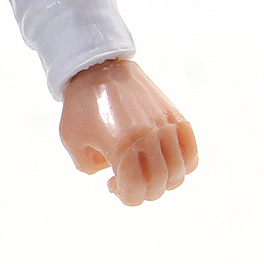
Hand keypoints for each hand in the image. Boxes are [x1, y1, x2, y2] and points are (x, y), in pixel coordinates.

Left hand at [59, 60, 197, 206]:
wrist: (98, 67)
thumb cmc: (81, 104)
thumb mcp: (72, 141)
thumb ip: (88, 168)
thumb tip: (112, 177)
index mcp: (124, 146)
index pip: (137, 191)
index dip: (125, 196)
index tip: (112, 184)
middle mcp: (151, 138)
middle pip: (159, 186)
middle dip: (141, 191)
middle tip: (126, 179)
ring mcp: (167, 127)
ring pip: (179, 173)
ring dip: (162, 181)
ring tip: (146, 171)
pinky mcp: (176, 117)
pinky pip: (191, 152)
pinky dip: (182, 165)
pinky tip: (164, 162)